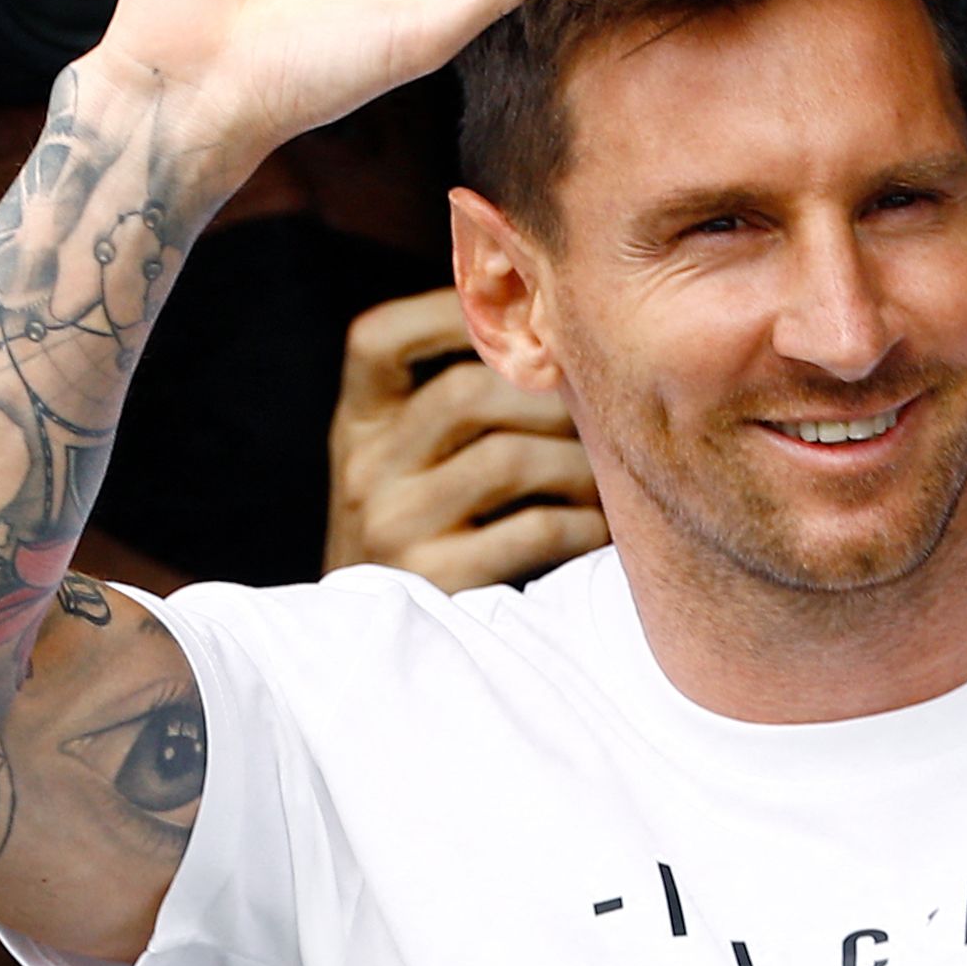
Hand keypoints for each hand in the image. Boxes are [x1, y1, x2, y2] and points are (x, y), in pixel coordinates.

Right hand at [326, 288, 605, 586]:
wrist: (376, 652)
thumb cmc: (420, 533)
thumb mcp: (404, 462)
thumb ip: (451, 405)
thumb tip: (556, 329)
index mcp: (356, 425)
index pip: (377, 339)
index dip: (449, 313)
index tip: (523, 323)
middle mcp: (363, 468)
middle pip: (467, 394)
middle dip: (551, 399)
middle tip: (603, 412)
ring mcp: (393, 526)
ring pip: (508, 459)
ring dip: (578, 463)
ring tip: (610, 476)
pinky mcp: (435, 581)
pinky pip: (533, 531)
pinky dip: (582, 525)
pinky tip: (600, 529)